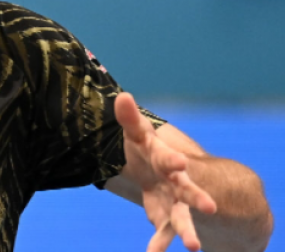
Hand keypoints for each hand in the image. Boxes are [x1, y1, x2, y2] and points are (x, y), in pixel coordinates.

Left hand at [116, 92, 217, 251]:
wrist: (153, 166)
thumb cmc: (145, 146)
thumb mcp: (135, 132)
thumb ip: (128, 117)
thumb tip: (122, 96)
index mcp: (166, 160)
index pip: (171, 159)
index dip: (174, 160)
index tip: (180, 163)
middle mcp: (176, 182)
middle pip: (188, 190)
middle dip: (198, 198)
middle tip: (211, 207)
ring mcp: (172, 201)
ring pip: (182, 217)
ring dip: (188, 231)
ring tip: (194, 247)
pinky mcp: (164, 215)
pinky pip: (163, 232)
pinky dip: (158, 244)